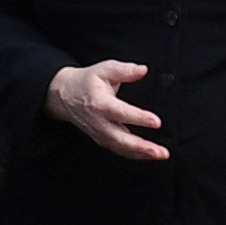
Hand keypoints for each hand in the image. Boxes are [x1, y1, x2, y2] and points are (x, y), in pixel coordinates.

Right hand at [48, 60, 167, 161]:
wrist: (64, 96)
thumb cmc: (86, 82)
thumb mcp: (104, 69)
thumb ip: (125, 70)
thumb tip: (143, 70)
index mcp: (100, 104)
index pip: (121, 113)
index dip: (139, 118)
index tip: (156, 122)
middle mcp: (99, 122)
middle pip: (121, 139)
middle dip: (143, 147)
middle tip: (161, 151)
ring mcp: (100, 134)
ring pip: (122, 148)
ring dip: (142, 154)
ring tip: (160, 154)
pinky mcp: (102, 140)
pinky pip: (120, 150)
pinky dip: (135, 155)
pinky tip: (149, 155)